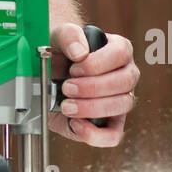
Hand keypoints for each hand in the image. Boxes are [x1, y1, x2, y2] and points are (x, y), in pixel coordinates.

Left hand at [48, 23, 138, 147]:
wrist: (47, 74)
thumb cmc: (58, 52)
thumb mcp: (57, 36)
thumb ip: (69, 35)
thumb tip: (81, 52)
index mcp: (118, 49)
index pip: (121, 52)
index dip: (97, 62)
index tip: (74, 68)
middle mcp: (124, 75)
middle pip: (124, 82)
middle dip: (92, 87)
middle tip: (66, 87)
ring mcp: (120, 100)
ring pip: (121, 106)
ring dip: (91, 108)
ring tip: (66, 105)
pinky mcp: (110, 124)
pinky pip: (113, 135)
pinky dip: (94, 134)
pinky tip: (75, 124)